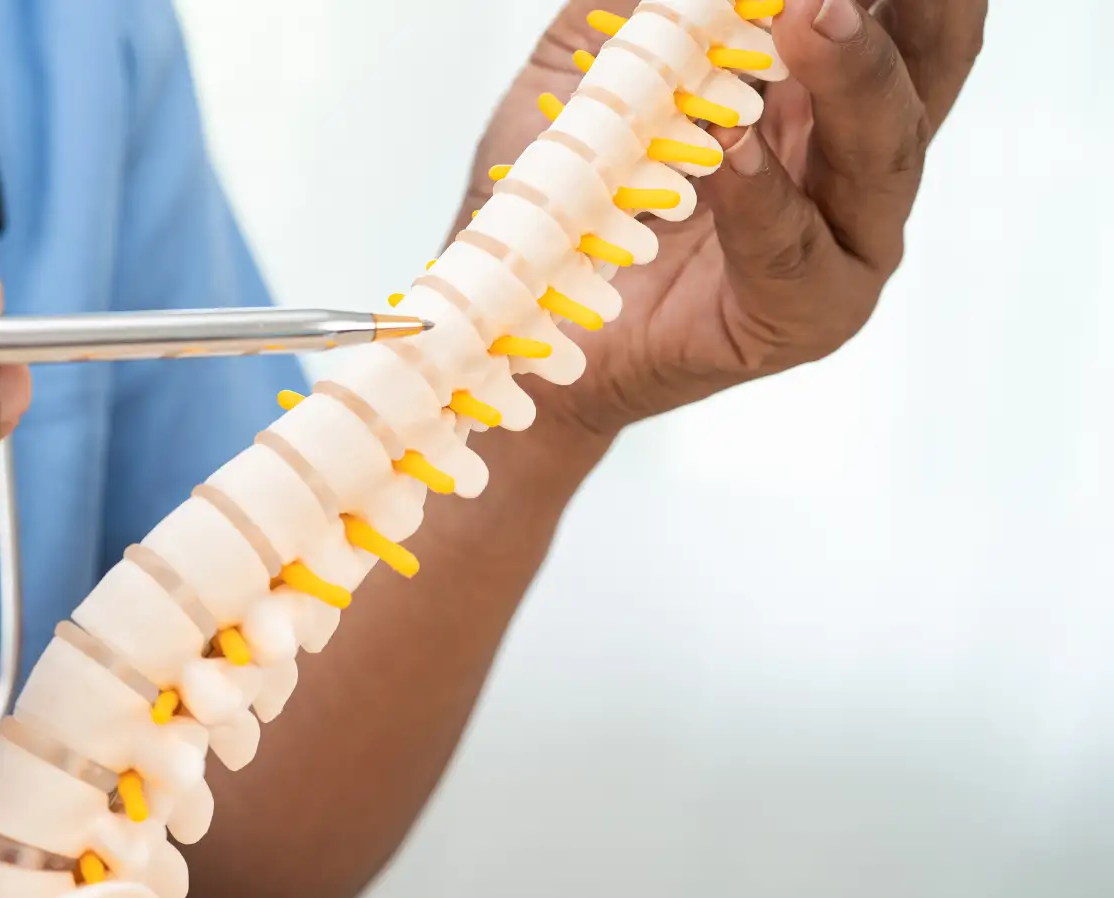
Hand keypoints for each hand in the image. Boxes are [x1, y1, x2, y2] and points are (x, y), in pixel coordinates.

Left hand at [458, 0, 985, 435]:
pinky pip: (791, 252)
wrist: (521, 311)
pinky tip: (734, 150)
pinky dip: (763, 197)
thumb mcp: (590, 61)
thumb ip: (645, 2)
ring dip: (853, 78)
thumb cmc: (564, 186)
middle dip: (912, 5)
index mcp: (822, 88)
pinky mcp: (803, 316)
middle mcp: (851, 159)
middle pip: (926, 67)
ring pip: (880, 154)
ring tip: (814, 14)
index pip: (898, 13)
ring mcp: (842, 244)